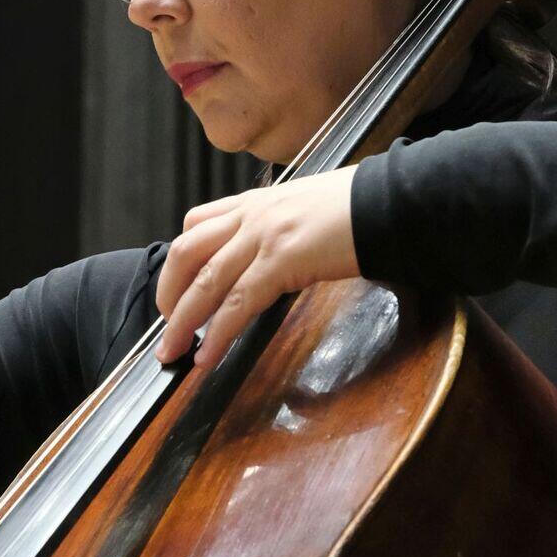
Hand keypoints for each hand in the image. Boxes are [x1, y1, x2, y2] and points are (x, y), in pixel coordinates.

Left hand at [155, 167, 361, 370]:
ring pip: (204, 282)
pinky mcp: (282, 259)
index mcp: (256, 201)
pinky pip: (237, 303)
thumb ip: (281, 228)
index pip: (196, 223)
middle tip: (165, 327)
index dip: (180, 261)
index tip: (175, 290)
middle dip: (168, 293)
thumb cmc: (360, 208)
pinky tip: (208, 355)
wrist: (391, 201)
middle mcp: (251, 214)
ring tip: (171, 352)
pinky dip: (217, 333)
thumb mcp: (306, 209)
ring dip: (181, 322)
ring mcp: (264, 235)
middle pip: (186, 252)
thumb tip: (274, 259)